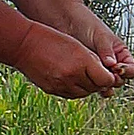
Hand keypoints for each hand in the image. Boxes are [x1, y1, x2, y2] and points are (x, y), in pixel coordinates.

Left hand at [6, 0, 133, 80]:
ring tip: (96, 84)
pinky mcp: (87, 73)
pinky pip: (93, 85)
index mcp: (121, 54)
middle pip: (120, 80)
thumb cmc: (86, 24)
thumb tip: (112, 65)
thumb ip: (106, 50)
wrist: (66, 22)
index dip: (126, 71)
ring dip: (103, 87)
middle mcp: (113, 64)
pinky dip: (92, 87)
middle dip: (113, 81)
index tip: (116, 69)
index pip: (131, 69)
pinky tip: (87, 86)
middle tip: (104, 77)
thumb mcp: (100, 35)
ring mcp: (100, 69)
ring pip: (106, 85)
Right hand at [8, 19, 124, 100]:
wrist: (24, 45)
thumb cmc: (51, 39)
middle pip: (95, 87)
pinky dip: (76, 90)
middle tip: (99, 75)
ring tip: (85, 77)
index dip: (109, 78)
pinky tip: (74, 80)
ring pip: (84, 93)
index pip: (105, 79)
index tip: (109, 73)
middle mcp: (73, 76)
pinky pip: (71, 95)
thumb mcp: (77, 45)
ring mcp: (61, 85)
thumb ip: (92, 60)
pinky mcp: (53, 90)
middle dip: (99, 82)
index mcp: (82, 61)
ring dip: (88, 87)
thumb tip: (104, 74)